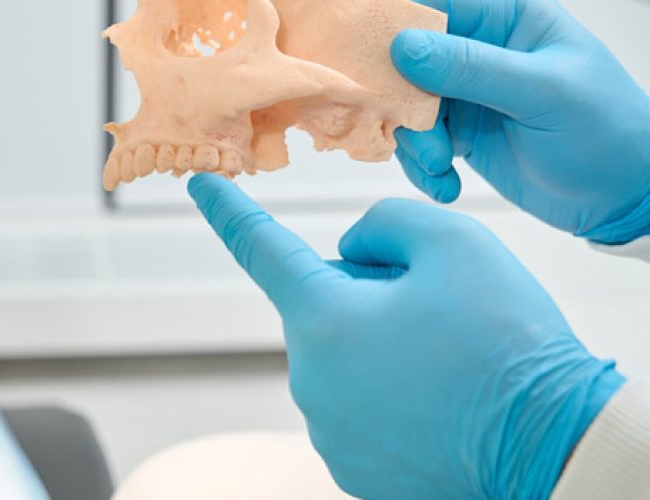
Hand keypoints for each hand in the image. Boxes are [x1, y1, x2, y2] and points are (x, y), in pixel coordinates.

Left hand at [189, 173, 625, 497]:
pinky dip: (394, 395)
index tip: (201, 184)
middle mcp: (310, 381)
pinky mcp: (353, 467)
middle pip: (324, 306)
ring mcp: (328, 431)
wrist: (553, 446)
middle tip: (438, 315)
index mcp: (322, 320)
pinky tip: (441, 402)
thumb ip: (385, 223)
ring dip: (384, 349)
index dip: (229, 211)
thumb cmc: (507, 344)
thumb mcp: (455, 244)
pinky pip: (361, 406)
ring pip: (345, 358)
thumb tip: (353, 252)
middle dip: (369, 295)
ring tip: (449, 366)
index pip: (261, 248)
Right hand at [390, 0, 649, 243]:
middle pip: (404, 58)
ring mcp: (465, 92)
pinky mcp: (458, 133)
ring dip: (413, 142)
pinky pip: (415, 143)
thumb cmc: (607, 132)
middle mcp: (478, 49)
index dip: (392, 26)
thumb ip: (472, 67)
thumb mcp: (544, 93)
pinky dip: (422, 169)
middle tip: (413, 132)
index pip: (434, 6)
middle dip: (400, 99)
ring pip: (404, 105)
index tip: (368, 59)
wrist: (621, 198)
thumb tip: (403, 45)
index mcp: (506, 17)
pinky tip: (447, 184)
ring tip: (442, 166)